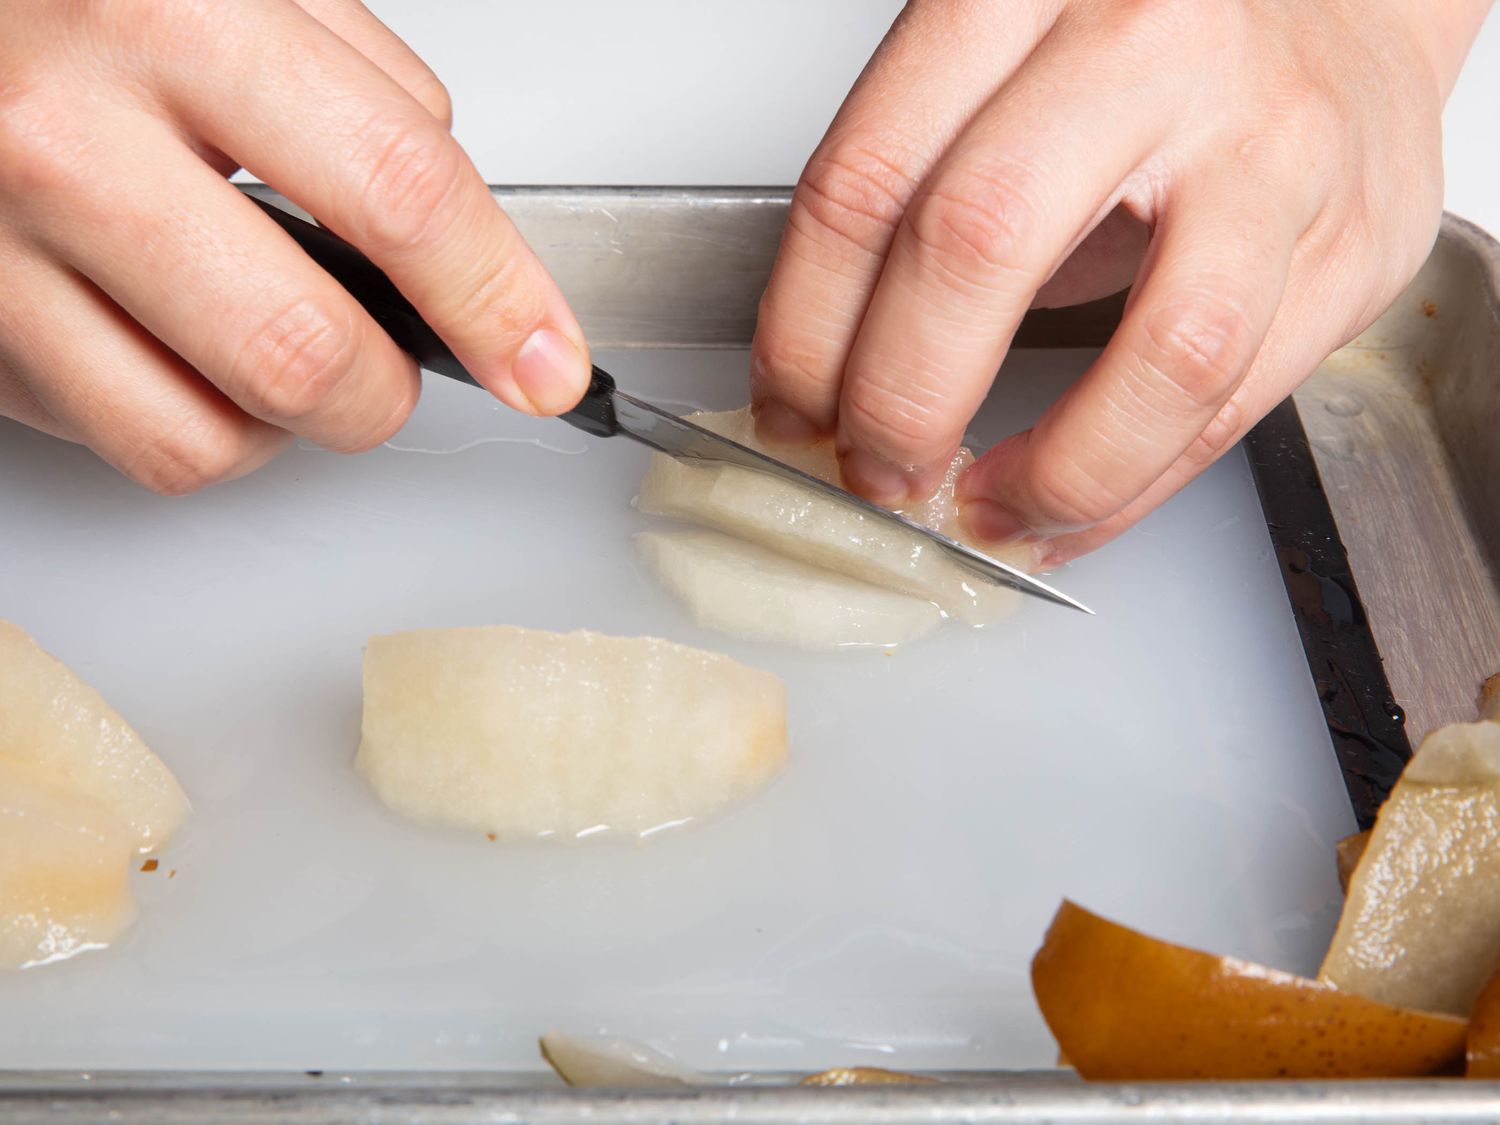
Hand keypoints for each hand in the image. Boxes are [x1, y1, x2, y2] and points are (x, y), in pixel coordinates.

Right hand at [0, 0, 588, 492]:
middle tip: (396, 350)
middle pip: (306, 354)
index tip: (545, 358)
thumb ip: (365, 88)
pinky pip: (139, 446)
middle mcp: (71, 142)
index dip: (497, 296)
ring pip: (218, 437)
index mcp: (172, 21)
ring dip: (295, 418)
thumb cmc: (80, 1)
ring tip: (278, 333)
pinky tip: (197, 351)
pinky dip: (205, 427)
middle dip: (390, 385)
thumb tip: (466, 235)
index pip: (397, 193)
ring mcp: (5, 253)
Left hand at [751, 0, 1487, 563]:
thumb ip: (923, 186)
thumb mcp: (1010, 65)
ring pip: (1157, 355)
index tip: (790, 409)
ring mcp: (1274, 146)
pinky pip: (1235, 406)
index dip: (806, 329)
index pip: (866, 182)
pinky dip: (1135, 487)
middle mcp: (1155, 47)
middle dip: (902, 402)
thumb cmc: (1153, 45)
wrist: (1347, 0)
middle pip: (980, 248)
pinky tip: (1071, 509)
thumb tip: (830, 373)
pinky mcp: (1357, 244)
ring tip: (985, 512)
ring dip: (1049, 473)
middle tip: (874, 473)